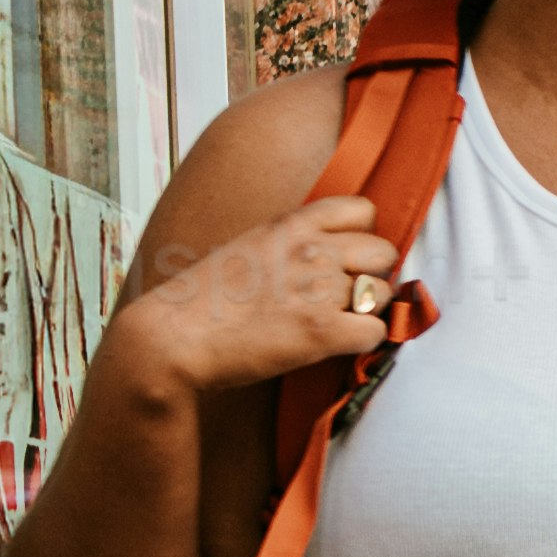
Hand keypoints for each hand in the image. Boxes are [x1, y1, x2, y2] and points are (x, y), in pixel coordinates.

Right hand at [133, 203, 409, 399]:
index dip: (363, 238)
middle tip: (348, 299)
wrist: (173, 337)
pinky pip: (376, 332)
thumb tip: (321, 256)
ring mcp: (318, 289)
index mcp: (291, 224)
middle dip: (372, 277)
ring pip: (383, 295)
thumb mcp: (248, 248)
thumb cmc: (202, 301)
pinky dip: (363, 343)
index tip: (347, 260)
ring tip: (338, 325)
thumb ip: (288, 244)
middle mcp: (310, 250)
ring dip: (368, 313)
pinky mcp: (321, 331)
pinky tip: (338, 346)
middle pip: (383, 253)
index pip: (363, 210)